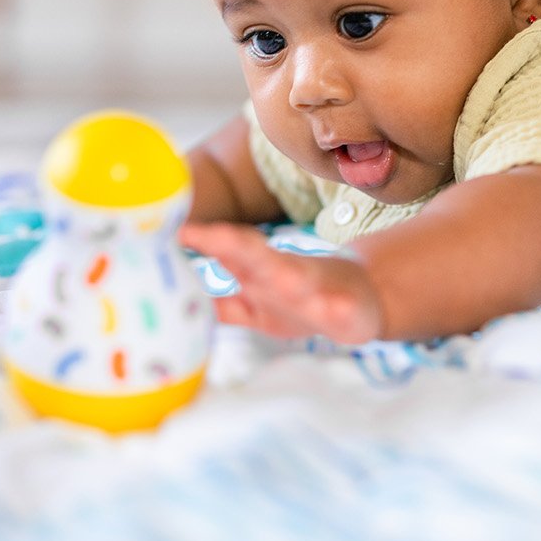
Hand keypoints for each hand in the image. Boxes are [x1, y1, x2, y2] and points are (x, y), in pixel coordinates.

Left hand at [179, 222, 382, 343]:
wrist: (364, 298)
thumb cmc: (302, 297)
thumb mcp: (259, 294)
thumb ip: (224, 290)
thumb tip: (183, 286)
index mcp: (263, 271)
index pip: (231, 250)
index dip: (205, 239)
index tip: (177, 230)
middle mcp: (286, 275)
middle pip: (256, 256)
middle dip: (230, 244)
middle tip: (201, 234)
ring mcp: (317, 291)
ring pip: (298, 279)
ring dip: (283, 274)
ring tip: (267, 270)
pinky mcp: (345, 311)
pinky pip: (340, 311)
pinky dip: (336, 309)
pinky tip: (334, 309)